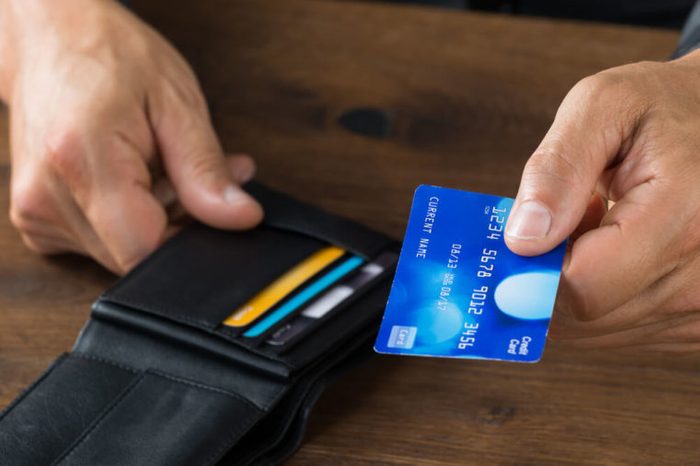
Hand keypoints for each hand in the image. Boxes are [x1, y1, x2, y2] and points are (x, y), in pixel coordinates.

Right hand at [0, 0, 261, 273]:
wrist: (52, 39)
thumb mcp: (177, 104)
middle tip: (197, 175)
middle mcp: (46, 195)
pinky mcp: (37, 218)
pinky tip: (140, 178)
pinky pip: (101, 240)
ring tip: (169, 166)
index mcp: (80, 158)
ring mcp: (35, 211)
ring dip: (158, 217)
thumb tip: (241, 218)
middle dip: (180, 222)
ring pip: (122, 250)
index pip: (143, 250)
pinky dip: (131, 216)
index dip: (188, 242)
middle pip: (135, 253)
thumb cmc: (111, 56)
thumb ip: (206, 170)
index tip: (211, 213)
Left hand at [504, 52, 699, 351]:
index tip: (516, 243)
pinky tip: (615, 251)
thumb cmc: (661, 110)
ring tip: (595, 227)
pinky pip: (622, 332)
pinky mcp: (696, 321)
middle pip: (586, 315)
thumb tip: (522, 240)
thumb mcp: (604, 106)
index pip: (584, 286)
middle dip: (551, 276)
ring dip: (576, 286)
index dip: (536, 271)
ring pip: (598, 330)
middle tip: (560, 222)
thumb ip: (558, 170)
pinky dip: (601, 298)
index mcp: (683, 213)